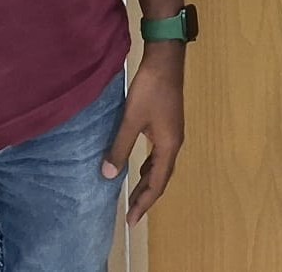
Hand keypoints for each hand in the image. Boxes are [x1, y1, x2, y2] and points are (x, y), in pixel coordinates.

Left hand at [101, 44, 185, 224]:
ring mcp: (172, 132)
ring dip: (148, 181)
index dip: (144, 203)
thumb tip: (107, 176)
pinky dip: (150, 165)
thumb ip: (120, 147)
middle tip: (132, 213)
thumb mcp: (132, 120)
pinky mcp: (168, 122)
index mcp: (168, 146)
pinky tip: (140, 163)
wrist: (165, 60)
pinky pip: (159, 153)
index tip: (132, 220)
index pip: (157, 183)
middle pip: (161, 177)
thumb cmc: (150, 90)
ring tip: (134, 193)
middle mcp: (174, 143)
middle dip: (146, 196)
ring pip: (161, 165)